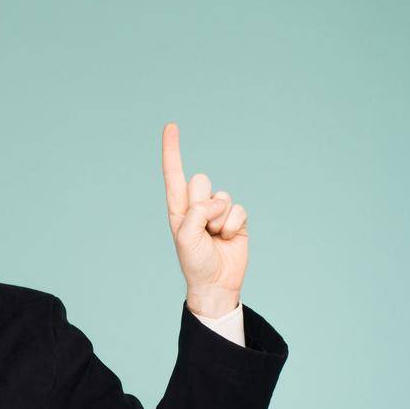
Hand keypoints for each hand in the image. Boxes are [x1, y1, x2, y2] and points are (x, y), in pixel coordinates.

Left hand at [161, 122, 247, 316]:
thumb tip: (216, 201)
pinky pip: (239, 209)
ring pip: (222, 196)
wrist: (216, 282)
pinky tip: (228, 239)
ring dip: (219, 219)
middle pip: (200, 181)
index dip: (172, 150)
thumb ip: (196, 213)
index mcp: (178, 208)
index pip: (174, 174)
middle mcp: (197, 206)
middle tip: (202, 227)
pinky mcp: (237, 219)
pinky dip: (234, 225)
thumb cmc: (195, 262)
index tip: (170, 126)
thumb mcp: (185, 237)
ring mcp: (218, 211)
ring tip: (215, 237)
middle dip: (202, 204)